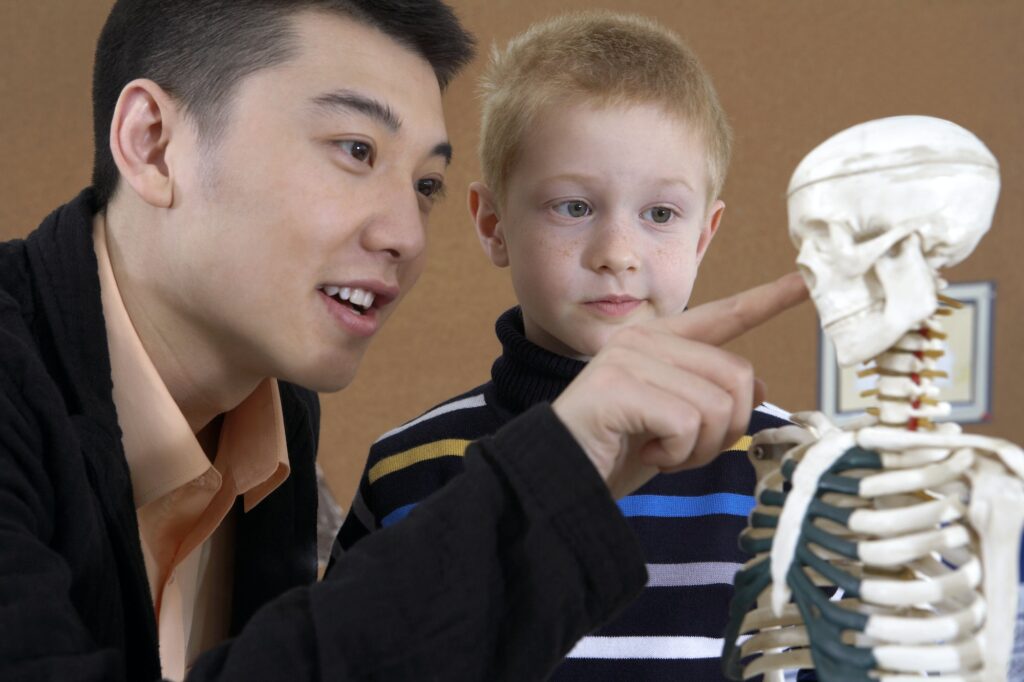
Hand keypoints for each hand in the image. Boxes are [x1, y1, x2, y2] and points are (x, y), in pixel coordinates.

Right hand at [552, 272, 808, 497]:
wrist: (561, 478)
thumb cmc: (616, 451)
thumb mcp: (677, 426)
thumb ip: (711, 398)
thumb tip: (758, 388)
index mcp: (660, 342)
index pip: (723, 315)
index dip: (767, 300)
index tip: (805, 282)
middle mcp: (645, 338)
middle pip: (737, 377)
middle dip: (723, 430)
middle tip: (682, 449)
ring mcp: (629, 357)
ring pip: (717, 404)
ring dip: (699, 447)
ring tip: (661, 451)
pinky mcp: (620, 385)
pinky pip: (687, 423)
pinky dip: (676, 454)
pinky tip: (645, 454)